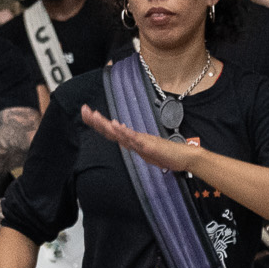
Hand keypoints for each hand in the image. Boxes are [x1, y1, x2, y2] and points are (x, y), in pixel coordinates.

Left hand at [78, 103, 201, 175]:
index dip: (99, 124)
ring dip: (106, 124)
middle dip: (96, 120)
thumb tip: (126, 143)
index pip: (111, 132)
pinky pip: (134, 138)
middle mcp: (135, 138)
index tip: (88, 114)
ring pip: (119, 132)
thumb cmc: (168, 156)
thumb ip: (136, 147)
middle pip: (111, 129)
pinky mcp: (148, 145)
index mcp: (133, 141)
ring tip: (94, 115)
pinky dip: (124, 131)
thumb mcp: (147, 153)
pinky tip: (116, 126)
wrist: (185, 158)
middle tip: (84, 109)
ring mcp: (141, 141)